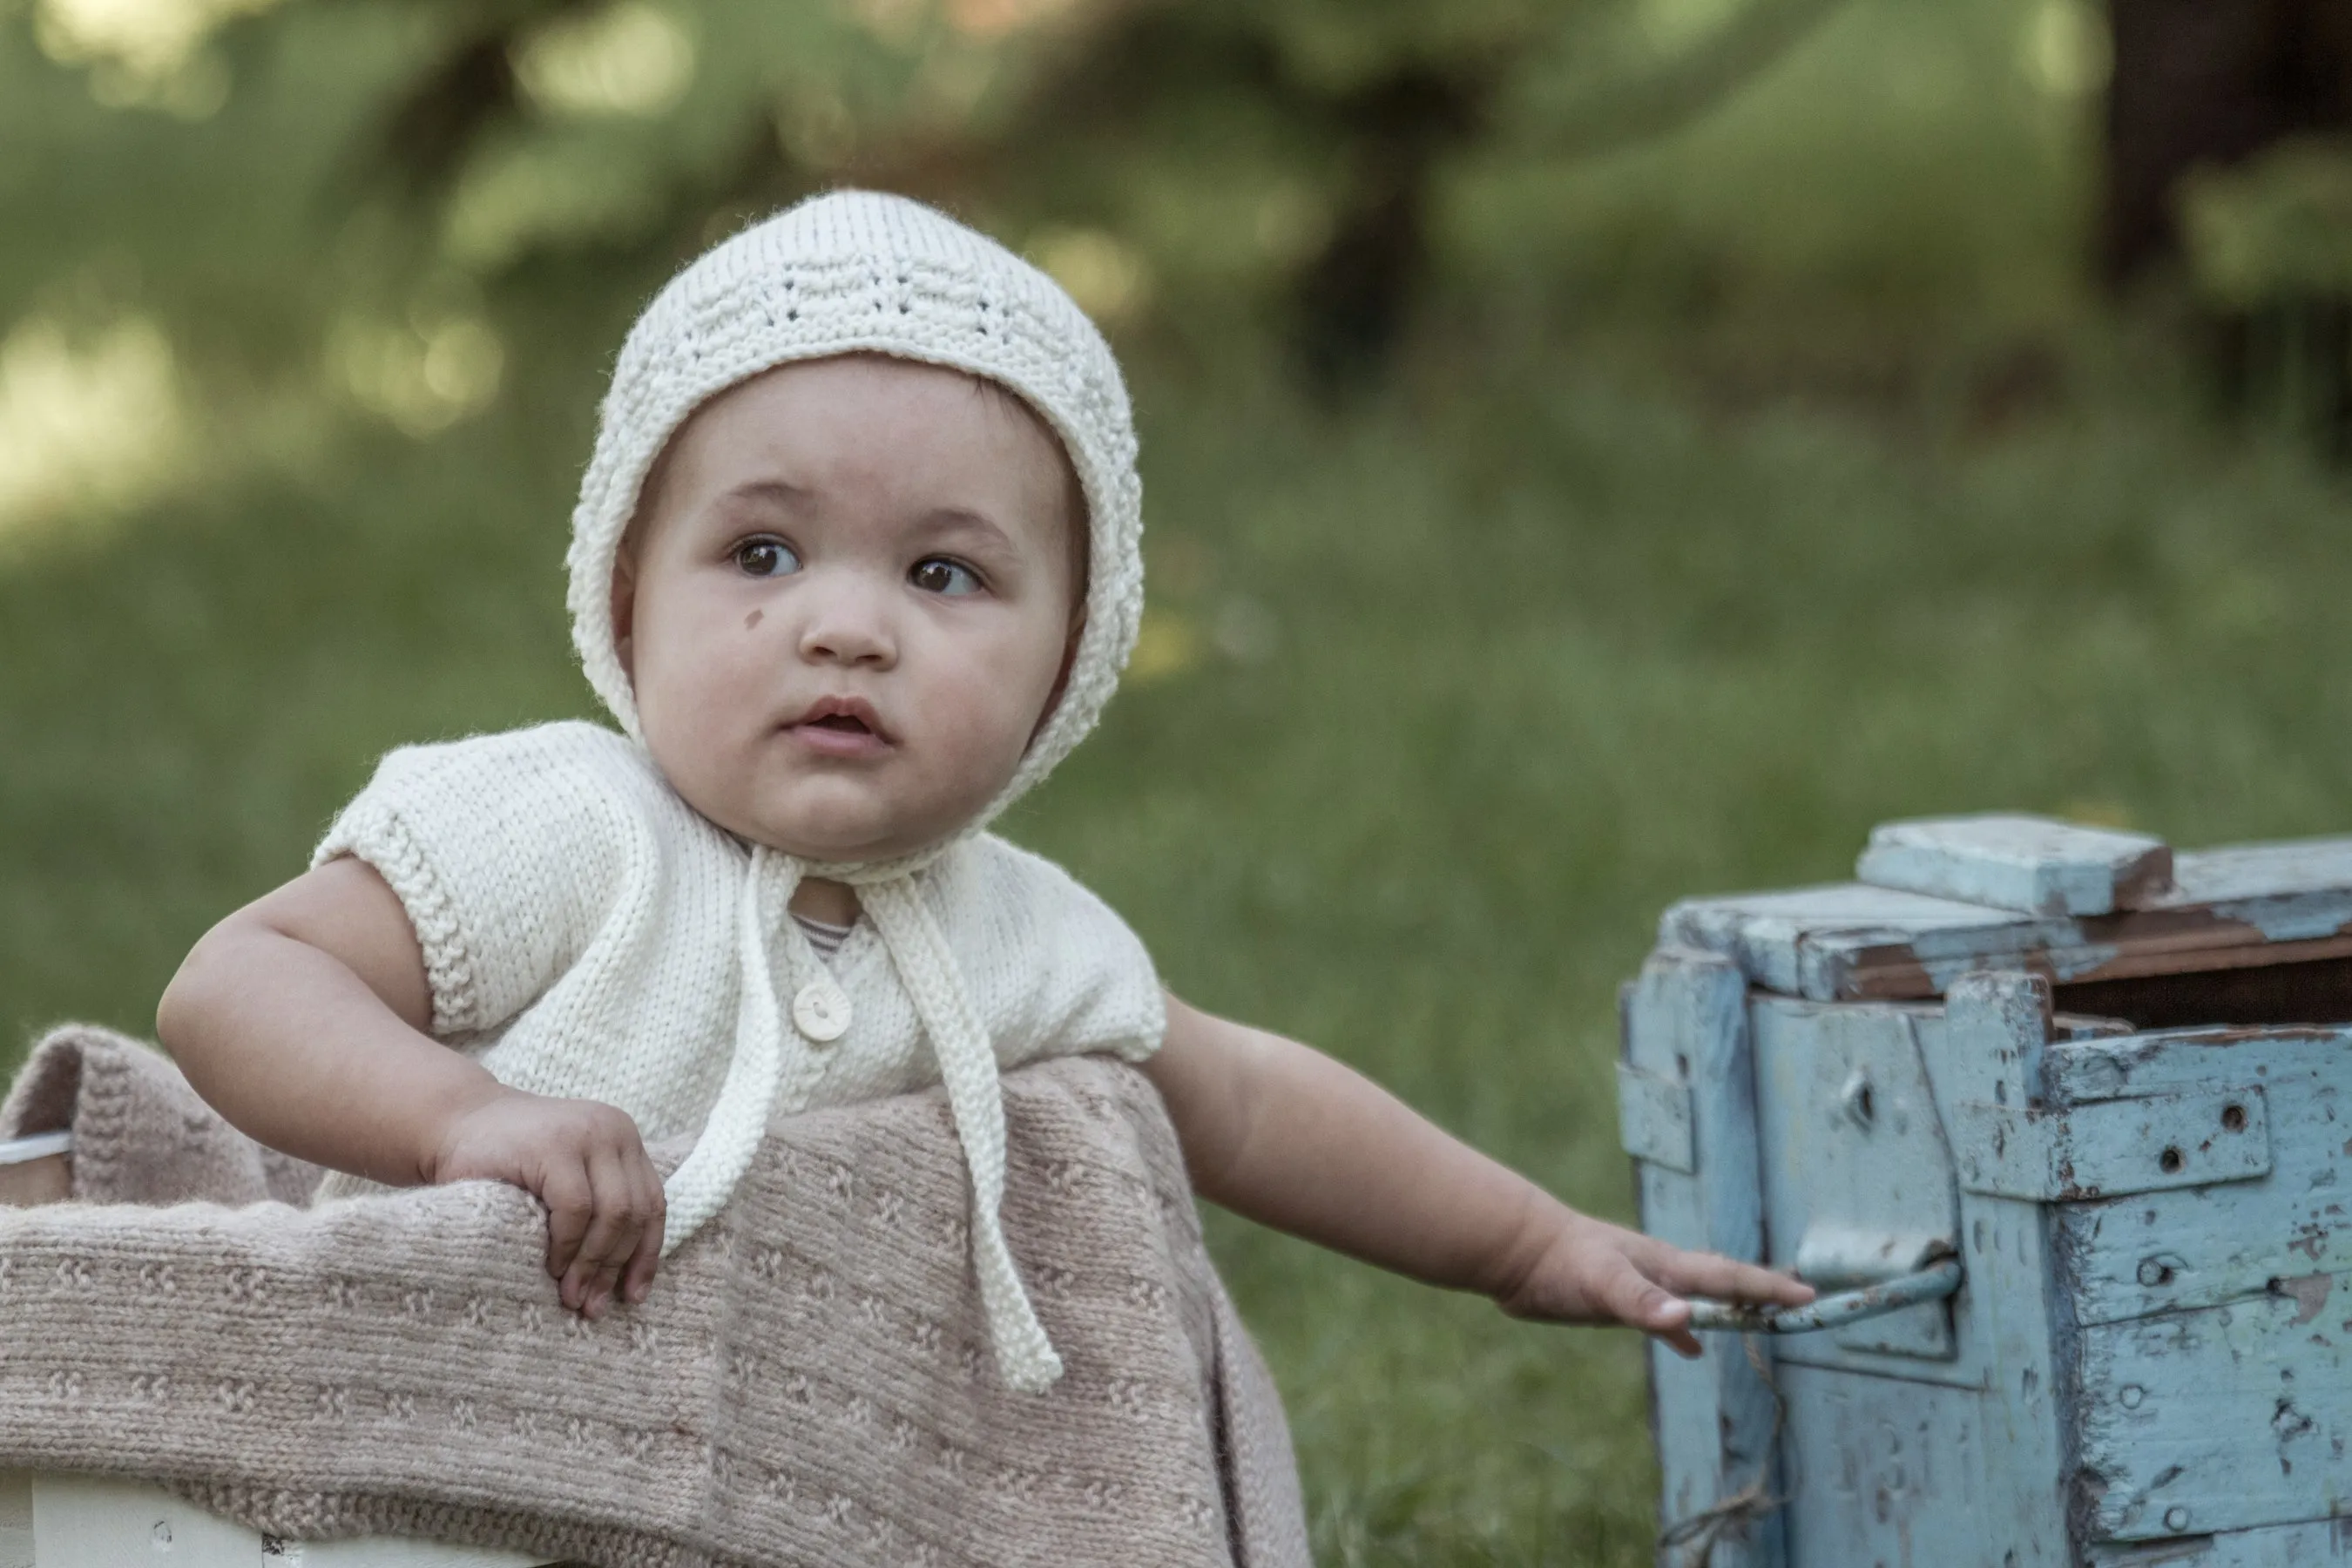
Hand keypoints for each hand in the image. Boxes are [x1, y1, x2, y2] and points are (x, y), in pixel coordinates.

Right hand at [428, 1088, 665, 1318]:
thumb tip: (628, 1283)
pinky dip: (568, 1244)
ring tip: (572, 1296)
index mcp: (624, 1139)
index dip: (647, 1255)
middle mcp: (615, 1130)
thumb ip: (600, 1206)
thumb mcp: (569, 1177)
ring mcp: (586, 1134)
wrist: (454, 1121)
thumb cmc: (510, 1162)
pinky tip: (553, 1266)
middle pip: (635, 1212)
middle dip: (615, 1266)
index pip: (652, 1204)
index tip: (633, 1297)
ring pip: (613, 1213)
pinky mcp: (555, 1146)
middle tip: (592, 1307)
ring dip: (593, 1263)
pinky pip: (576, 1208)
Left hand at [1493, 1206, 1813, 1357]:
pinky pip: (1665, 1314)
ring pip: (1696, 1296)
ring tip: (1758, 1319)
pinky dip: (1684, 1328)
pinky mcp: (1617, 1299)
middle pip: (1721, 1281)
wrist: (1516, 1248)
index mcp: (1666, 1266)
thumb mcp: (1603, 1284)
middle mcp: (1660, 1271)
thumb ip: (1642, 1302)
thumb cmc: (1560, 1262)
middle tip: (1799, 1299)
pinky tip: (1691, 1344)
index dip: (1769, 1289)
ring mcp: (1640, 1283)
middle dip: (1760, 1291)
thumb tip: (1686, 1321)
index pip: (1729, 1278)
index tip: (1810, 1296)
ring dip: (1728, 1308)